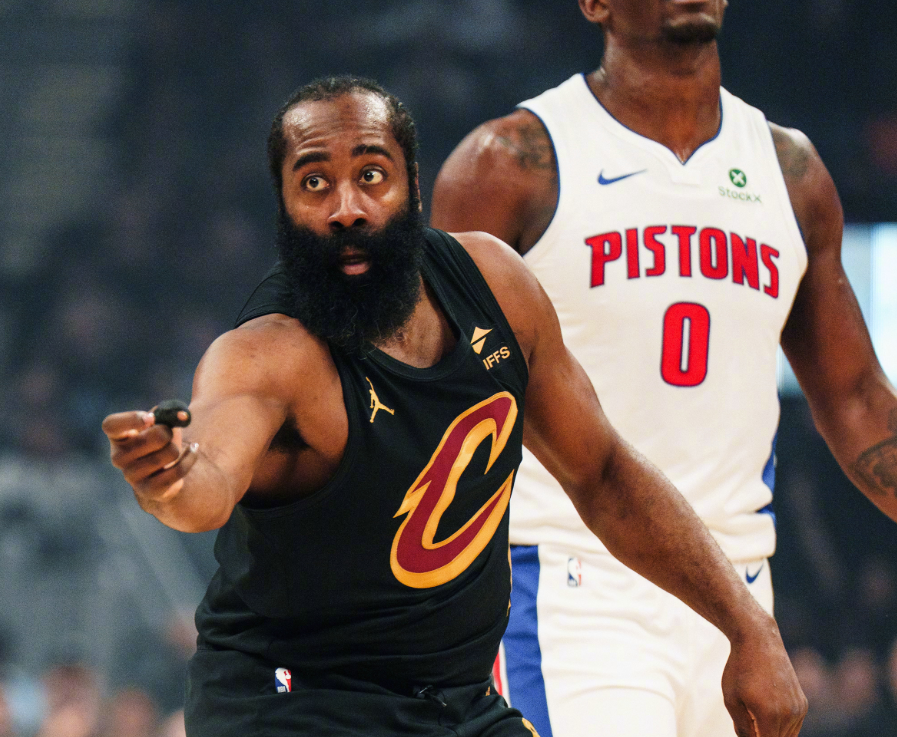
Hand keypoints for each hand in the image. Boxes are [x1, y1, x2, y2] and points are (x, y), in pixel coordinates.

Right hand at [102, 408, 198, 503]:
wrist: (164, 472)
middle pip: (152, 437)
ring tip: (172, 450)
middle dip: (168, 432)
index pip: (112, 425)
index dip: (131, 419)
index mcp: (117, 437)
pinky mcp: (148, 490)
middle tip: (168, 434)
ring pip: (169, 453)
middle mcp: (118, 457)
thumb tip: (183, 415)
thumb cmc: (160, 441)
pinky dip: (190, 457)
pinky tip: (192, 451)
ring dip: (177, 447)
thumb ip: (170, 412)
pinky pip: (178, 470)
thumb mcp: (162, 422)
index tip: (151, 417)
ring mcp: (131, 476)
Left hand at [722, 613, 806, 736]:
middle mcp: (789, 715)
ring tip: (754, 711)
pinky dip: (781, 725)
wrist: (759, 640)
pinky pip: (794, 725)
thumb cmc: (740, 668)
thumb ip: (742, 728)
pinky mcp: (802, 703)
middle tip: (748, 715)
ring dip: (772, 732)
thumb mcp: (732, 699)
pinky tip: (766, 709)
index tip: (748, 731)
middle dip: (762, 734)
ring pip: (787, 736)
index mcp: (769, 716)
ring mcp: (799, 709)